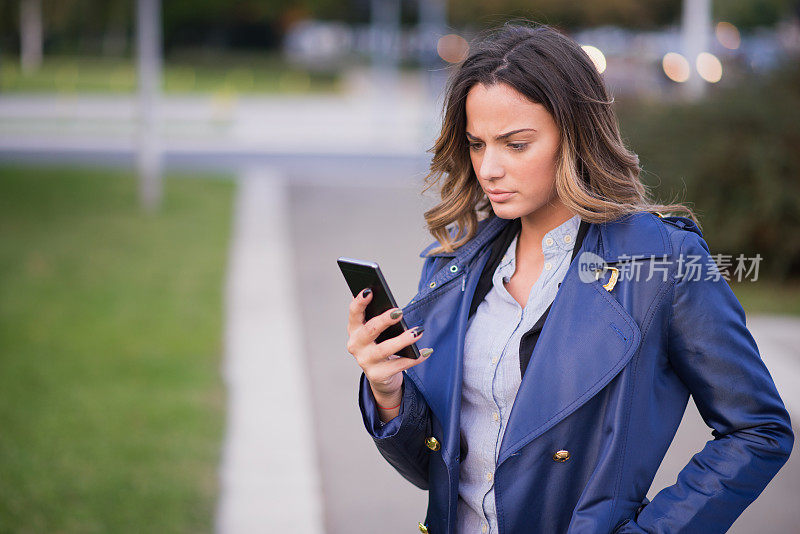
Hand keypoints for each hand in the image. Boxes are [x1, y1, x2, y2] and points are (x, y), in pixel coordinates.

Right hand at [346, 288, 431, 406]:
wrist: (381, 376)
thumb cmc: (380, 345)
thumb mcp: (377, 332)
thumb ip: (381, 320)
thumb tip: (397, 310)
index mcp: (354, 330)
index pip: (354, 313)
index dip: (359, 302)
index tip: (369, 291)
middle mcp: (356, 345)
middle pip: (369, 330)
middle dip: (384, 320)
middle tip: (399, 312)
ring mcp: (365, 361)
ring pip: (384, 350)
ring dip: (402, 340)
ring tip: (417, 332)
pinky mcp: (378, 375)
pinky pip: (399, 365)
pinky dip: (414, 358)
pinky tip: (426, 351)